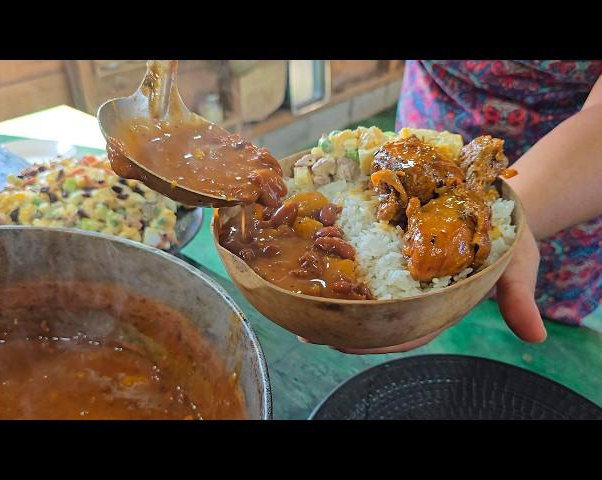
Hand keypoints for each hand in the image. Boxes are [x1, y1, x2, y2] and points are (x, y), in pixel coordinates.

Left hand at [298, 226, 546, 353]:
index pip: (409, 333)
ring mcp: (404, 271)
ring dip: (336, 300)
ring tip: (298, 303)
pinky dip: (345, 266)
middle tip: (306, 328)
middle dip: (345, 326)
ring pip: (368, 293)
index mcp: (443, 303)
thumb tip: (535, 338)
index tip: (347, 345)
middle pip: (379, 318)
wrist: (497, 197)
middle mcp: (418, 292)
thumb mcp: (518, 262)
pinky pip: (367, 261)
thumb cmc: (508, 234)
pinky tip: (317, 264)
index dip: (379, 343)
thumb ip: (517, 296)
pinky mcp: (395, 248)